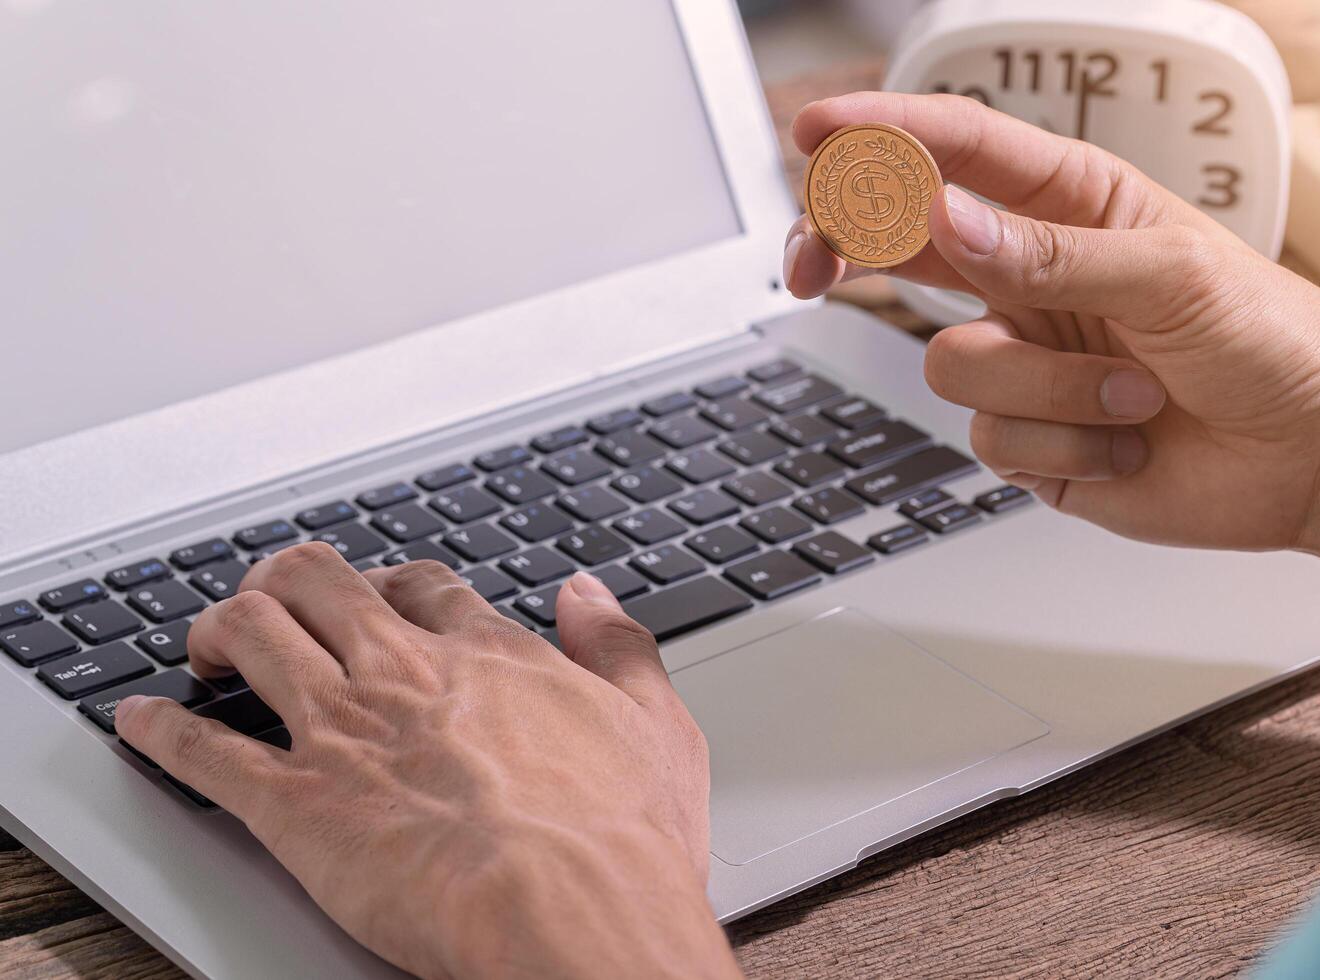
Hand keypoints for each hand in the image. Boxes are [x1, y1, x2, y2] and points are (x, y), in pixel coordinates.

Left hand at [115, 545, 740, 979]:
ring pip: (251, 635)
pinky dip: (160, 731)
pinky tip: (140, 722)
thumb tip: (588, 593)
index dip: (390, 584)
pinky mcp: (295, 804)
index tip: (375, 597)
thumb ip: (619, 647)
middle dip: (286, 580)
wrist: (569, 915)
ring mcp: (344, 731)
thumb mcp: (658, 725)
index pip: (421, 587)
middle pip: (319, 583)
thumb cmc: (620, 842)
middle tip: (272, 599)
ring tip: (205, 644)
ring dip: (217, 629)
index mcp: (489, 657)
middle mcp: (405, 674)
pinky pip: (202, 751)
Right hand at [784, 92, 1319, 553]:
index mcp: (1071, 206)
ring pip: (952, 364)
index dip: (880, 137)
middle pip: (901, 246)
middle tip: (815, 260)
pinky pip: (988, 438)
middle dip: (850, 247)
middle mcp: (1032, 276)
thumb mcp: (1172, 275)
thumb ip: (1051, 253)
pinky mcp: (1026, 436)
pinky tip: (1128, 441)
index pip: (958, 154)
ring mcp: (1026, 359)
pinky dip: (1065, 446)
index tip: (816, 136)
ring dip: (1049, 389)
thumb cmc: (1273, 341)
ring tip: (1137, 395)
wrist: (1311, 456)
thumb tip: (946, 220)